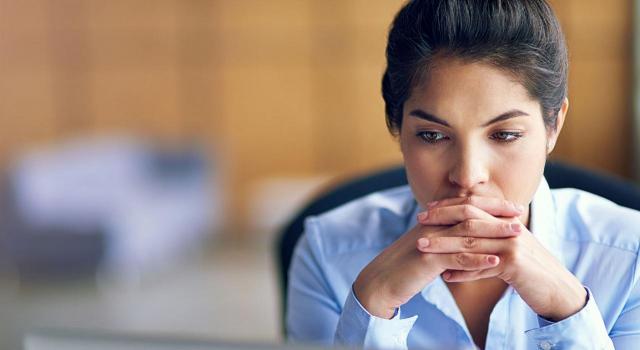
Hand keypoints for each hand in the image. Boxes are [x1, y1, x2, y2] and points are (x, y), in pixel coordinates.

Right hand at [352, 197, 521, 318]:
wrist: (381, 281)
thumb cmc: (405, 266)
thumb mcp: (427, 246)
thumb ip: (445, 237)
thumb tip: (466, 234)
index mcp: (433, 221)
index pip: (465, 205)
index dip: (490, 204)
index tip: (512, 207)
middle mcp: (432, 225)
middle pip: (469, 213)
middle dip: (497, 213)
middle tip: (520, 215)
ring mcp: (430, 242)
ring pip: (467, 233)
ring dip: (494, 233)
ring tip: (517, 235)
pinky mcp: (427, 260)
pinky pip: (456, 258)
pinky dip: (478, 260)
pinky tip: (496, 262)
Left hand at [417, 196, 586, 320]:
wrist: (558, 289)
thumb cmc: (530, 270)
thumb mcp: (509, 249)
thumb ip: (489, 239)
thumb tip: (463, 239)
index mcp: (506, 221)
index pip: (474, 206)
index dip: (449, 206)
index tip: (428, 209)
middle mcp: (509, 228)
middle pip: (469, 218)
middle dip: (441, 218)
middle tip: (419, 220)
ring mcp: (512, 245)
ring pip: (471, 242)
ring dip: (443, 245)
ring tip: (422, 247)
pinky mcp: (514, 264)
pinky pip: (481, 267)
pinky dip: (462, 272)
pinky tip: (445, 276)